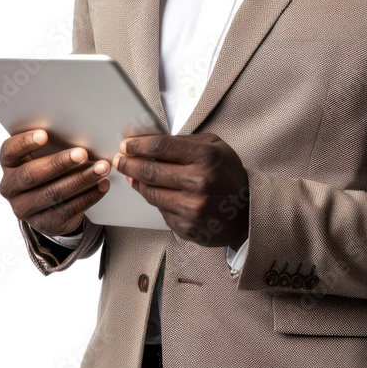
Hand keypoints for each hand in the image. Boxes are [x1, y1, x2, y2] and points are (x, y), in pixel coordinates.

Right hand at [0, 129, 110, 237]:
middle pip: (32, 175)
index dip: (24, 143)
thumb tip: (80, 133)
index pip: (9, 151)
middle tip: (82, 154)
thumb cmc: (48, 172)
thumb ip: (52, 147)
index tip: (44, 134)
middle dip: (59, 163)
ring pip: (53, 193)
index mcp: (9, 165)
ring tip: (101, 168)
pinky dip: (88, 196)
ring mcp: (25, 208)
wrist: (50, 209)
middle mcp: (11, 188)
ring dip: (81, 179)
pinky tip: (102, 185)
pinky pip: (68, 209)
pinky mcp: (44, 223)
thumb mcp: (43, 158)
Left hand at [112, 132, 248, 248]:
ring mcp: (191, 207)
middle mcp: (198, 183)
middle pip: (149, 171)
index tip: (127, 145)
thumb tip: (152, 142)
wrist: (247, 212)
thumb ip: (186, 142)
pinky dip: (154, 199)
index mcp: (205, 158)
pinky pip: (160, 209)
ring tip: (131, 175)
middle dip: (129, 164)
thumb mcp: (215, 147)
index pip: (159, 147)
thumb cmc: (228, 175)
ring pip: (150, 192)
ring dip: (136, 182)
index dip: (137, 145)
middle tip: (119, 160)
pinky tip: (153, 191)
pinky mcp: (186, 225)